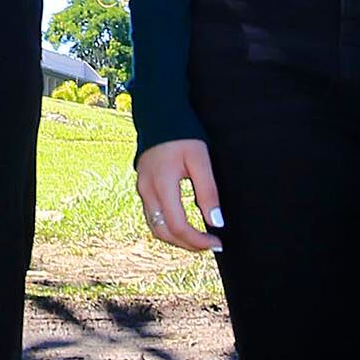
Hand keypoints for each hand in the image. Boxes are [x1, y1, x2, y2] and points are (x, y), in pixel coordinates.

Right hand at [136, 138, 221, 252]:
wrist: (159, 114)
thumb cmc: (183, 135)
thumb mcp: (200, 160)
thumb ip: (208, 192)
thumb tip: (216, 222)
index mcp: (161, 185)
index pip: (178, 226)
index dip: (197, 240)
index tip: (217, 242)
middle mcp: (147, 191)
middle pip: (164, 232)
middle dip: (188, 244)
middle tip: (211, 245)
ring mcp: (142, 190)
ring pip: (156, 227)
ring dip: (177, 239)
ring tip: (199, 239)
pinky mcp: (143, 187)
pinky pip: (153, 217)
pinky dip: (169, 227)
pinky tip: (185, 226)